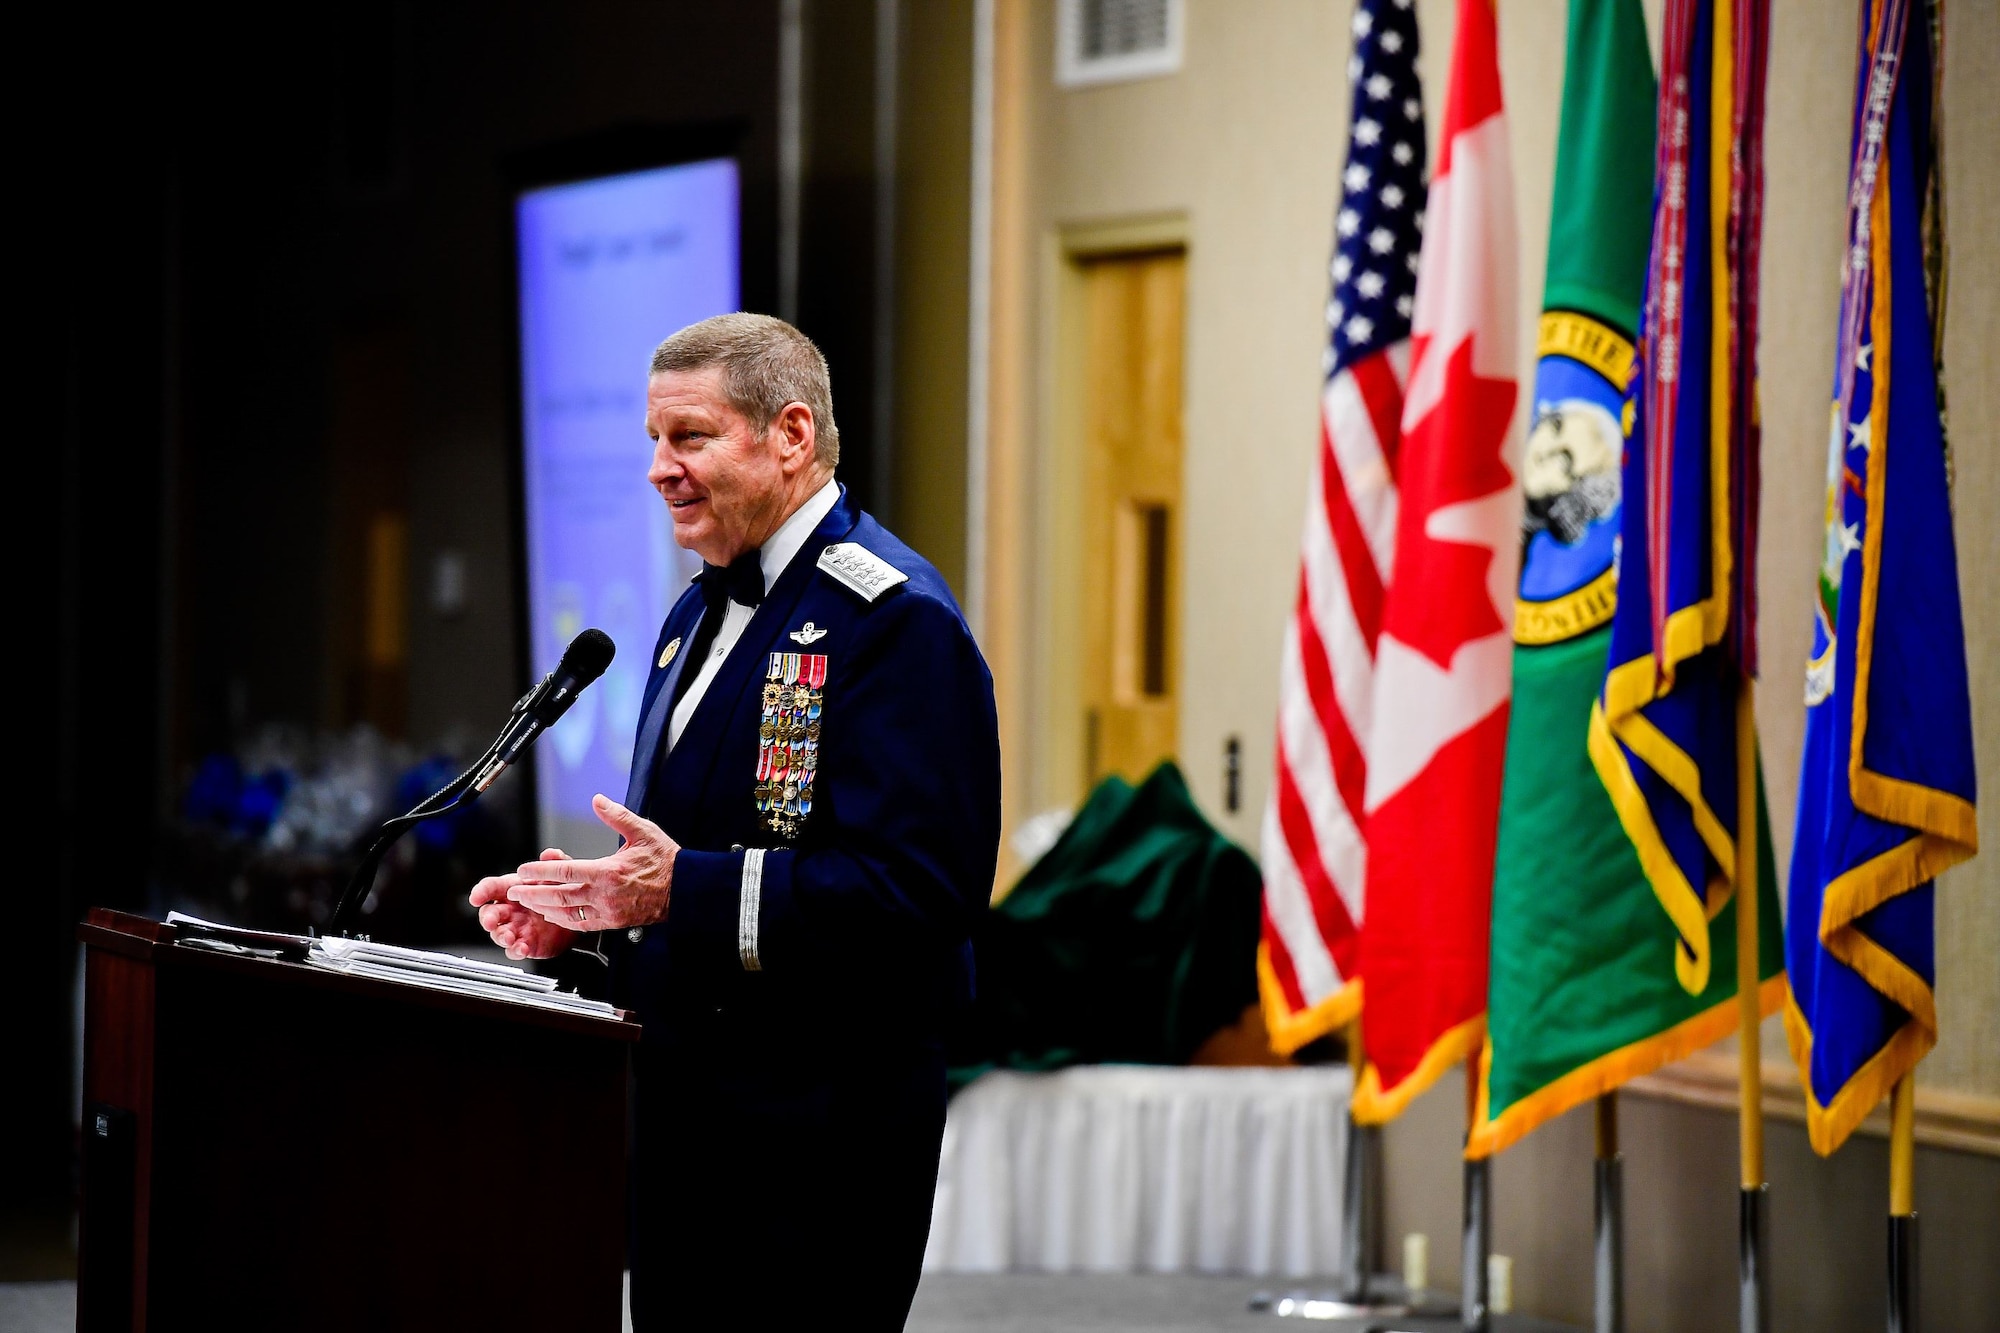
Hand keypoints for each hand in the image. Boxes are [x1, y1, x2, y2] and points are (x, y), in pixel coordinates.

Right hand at [470, 848, 578, 959]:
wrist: (577, 915)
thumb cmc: (560, 892)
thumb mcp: (560, 875)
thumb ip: (555, 863)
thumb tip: (550, 853)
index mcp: (513, 889)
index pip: (491, 887)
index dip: (481, 892)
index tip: (476, 898)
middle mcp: (510, 909)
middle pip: (490, 913)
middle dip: (487, 918)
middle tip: (491, 922)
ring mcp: (516, 928)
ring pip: (499, 934)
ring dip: (501, 936)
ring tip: (509, 937)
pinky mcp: (525, 944)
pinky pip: (514, 950)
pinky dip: (515, 950)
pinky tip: (521, 948)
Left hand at [507, 794, 678, 931]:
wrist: (684, 889)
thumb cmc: (665, 861)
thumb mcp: (642, 831)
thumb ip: (616, 816)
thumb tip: (598, 800)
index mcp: (608, 871)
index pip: (565, 872)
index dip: (540, 871)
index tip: (524, 869)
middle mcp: (604, 894)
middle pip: (559, 896)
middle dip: (532, 893)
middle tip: (514, 890)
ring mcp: (607, 911)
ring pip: (566, 913)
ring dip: (543, 908)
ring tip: (527, 902)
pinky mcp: (613, 922)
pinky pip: (581, 924)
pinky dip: (563, 920)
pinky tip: (553, 914)